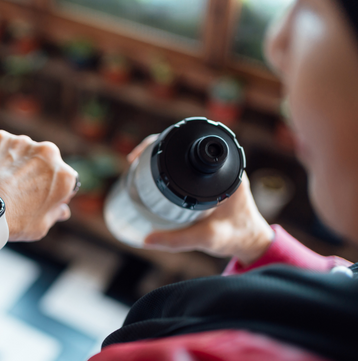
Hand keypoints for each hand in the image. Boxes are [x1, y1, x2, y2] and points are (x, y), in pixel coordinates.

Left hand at [0, 130, 77, 241]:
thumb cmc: (12, 222)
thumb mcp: (41, 226)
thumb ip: (55, 214)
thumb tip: (61, 210)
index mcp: (65, 175)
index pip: (66, 181)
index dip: (55, 192)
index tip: (43, 199)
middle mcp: (48, 152)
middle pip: (47, 162)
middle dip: (39, 173)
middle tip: (22, 191)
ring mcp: (23, 142)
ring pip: (25, 152)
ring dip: (19, 163)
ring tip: (4, 184)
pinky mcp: (0, 137)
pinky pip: (3, 147)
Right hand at [128, 135, 274, 264]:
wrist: (252, 243)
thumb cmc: (237, 237)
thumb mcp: (207, 239)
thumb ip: (178, 240)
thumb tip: (147, 240)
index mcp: (227, 173)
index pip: (193, 148)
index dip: (166, 145)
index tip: (145, 154)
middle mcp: (223, 168)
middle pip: (185, 147)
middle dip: (157, 148)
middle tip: (135, 160)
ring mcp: (216, 173)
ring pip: (185, 155)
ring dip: (162, 156)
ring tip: (139, 164)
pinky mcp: (210, 181)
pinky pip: (187, 166)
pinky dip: (170, 166)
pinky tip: (155, 173)